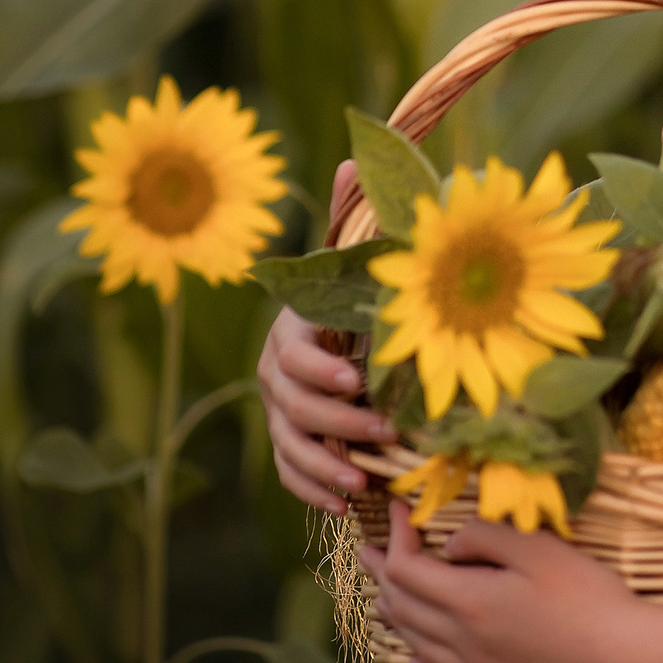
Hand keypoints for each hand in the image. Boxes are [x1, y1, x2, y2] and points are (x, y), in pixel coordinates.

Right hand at [258, 162, 391, 513]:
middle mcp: (278, 371)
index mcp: (294, 328)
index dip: (320, 367)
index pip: (292, 352)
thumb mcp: (366, 258)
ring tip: (363, 482)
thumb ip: (356, 216)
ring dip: (325, 464)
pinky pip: (290, 471)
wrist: (366, 335)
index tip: (357, 378)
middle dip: (337, 419)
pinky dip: (313, 488)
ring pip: (290, 442)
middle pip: (292, 404)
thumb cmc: (368, 294)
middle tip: (384, 431)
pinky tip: (346, 505)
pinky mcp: (292, 443)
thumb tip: (351, 157)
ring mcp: (281, 410)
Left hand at [359, 506, 662, 662]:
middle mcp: (462, 644)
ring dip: (394, 615)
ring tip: (384, 595)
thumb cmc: (589, 600)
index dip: (396, 535)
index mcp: (469, 602)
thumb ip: (487, 537)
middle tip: (368, 550)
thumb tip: (451, 543)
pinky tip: (416, 658)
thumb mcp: (540, 549)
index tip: (397, 510)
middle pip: (403, 607)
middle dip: (381, 573)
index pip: (408, 568)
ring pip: (416, 646)